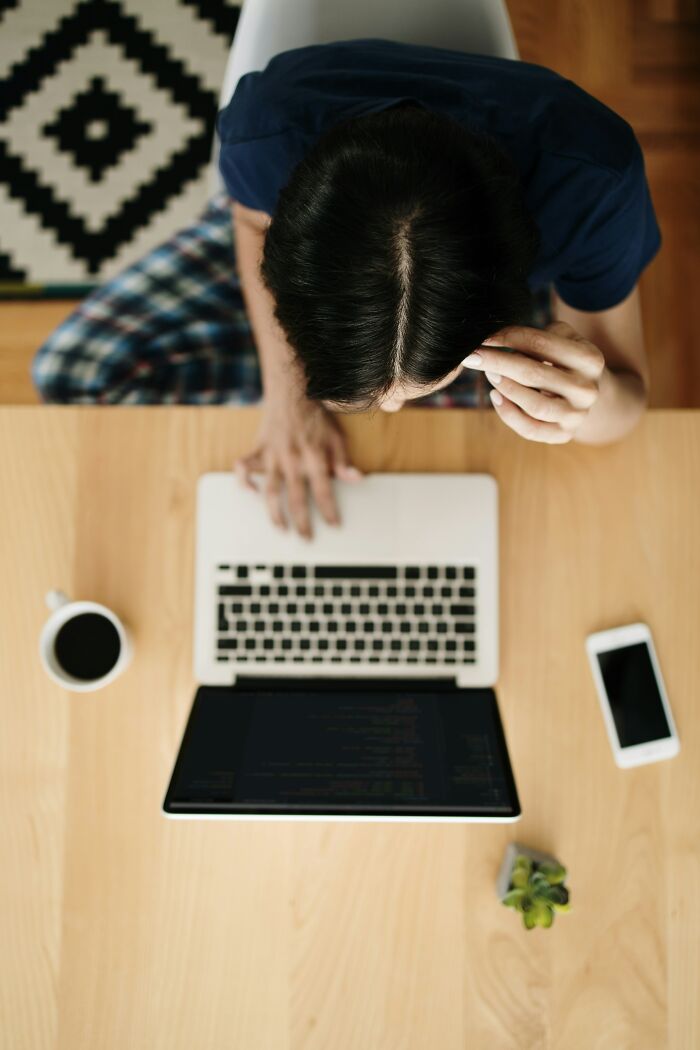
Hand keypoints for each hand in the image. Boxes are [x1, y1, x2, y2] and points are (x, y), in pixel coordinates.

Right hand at [233, 390, 363, 539]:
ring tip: (282, 529)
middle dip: (302, 522)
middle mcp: (291, 458)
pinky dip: (244, 482)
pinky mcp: (258, 449)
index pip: (323, 490)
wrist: (291, 391)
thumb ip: (343, 461)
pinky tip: (251, 493)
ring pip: (270, 490)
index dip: (329, 510)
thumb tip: (357, 479)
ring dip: (274, 513)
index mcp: (313, 455)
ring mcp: (272, 455)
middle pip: (296, 498)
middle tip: (306, 539)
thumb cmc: (316, 416)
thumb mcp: (336, 436)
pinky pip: (243, 468)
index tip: (334, 525)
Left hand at [462, 320, 605, 443]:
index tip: (484, 336)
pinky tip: (495, 396)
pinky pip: (530, 429)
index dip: (509, 338)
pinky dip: (508, 413)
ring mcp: (577, 416)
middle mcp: (587, 390)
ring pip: (534, 405)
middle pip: (534, 374)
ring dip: (505, 388)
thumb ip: (535, 336)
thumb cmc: (564, 359)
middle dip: (498, 362)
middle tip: (474, 356)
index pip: (542, 344)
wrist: (585, 393)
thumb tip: (495, 340)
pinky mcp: (563, 435)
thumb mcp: (560, 338)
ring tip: (489, 374)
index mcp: (590, 359)